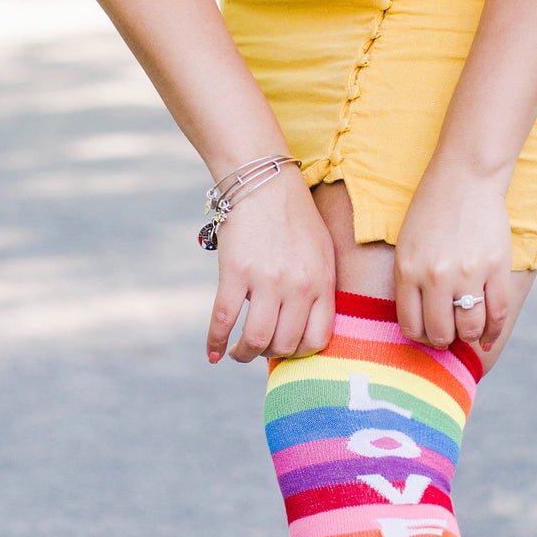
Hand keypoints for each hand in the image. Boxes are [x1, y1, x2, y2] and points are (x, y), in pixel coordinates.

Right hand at [207, 163, 334, 363]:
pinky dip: (215, 341)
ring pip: (256, 339)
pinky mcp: (236, 271)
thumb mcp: (322, 252)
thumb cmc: (294, 217)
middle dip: (269, 354)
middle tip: (258, 347)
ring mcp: (267, 280)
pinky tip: (213, 352)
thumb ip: (318, 289)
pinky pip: (223, 319)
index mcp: (322, 282)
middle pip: (285, 344)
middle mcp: (298, 286)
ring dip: (244, 354)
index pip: (318, 340)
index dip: (300, 353)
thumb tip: (304, 326)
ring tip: (237, 353)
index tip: (286, 349)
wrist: (264, 182)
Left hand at [394, 155, 511, 350]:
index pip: (411, 325)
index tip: (427, 334)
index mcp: (408, 271)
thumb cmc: (432, 211)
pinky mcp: (496, 267)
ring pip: (470, 328)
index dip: (420, 338)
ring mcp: (468, 273)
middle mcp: (435, 277)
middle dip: (444, 340)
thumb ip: (410, 282)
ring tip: (468, 330)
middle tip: (449, 334)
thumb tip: (421, 324)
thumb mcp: (407, 246)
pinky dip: (494, 331)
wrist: (466, 178)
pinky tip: (488, 335)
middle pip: (441, 333)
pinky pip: (498, 313)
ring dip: (469, 336)